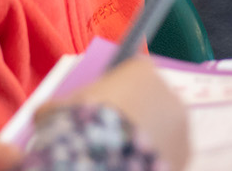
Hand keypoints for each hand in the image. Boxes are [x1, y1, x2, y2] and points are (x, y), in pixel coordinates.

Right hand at [46, 56, 189, 169]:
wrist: (104, 160)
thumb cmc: (81, 126)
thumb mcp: (58, 111)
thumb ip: (58, 107)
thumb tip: (44, 114)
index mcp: (140, 70)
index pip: (132, 71)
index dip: (117, 89)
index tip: (102, 105)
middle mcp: (168, 91)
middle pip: (150, 100)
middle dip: (134, 115)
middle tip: (108, 135)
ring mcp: (182, 124)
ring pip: (161, 128)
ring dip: (146, 139)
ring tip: (119, 155)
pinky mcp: (186, 154)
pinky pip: (167, 154)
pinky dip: (153, 160)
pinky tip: (133, 167)